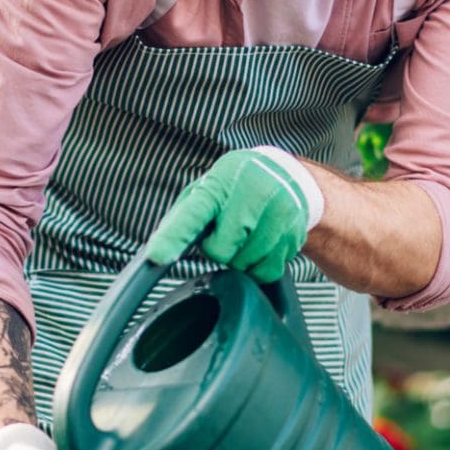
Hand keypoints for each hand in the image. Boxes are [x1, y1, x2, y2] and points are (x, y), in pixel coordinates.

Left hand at [143, 147, 322, 281]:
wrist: (287, 176)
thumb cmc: (236, 185)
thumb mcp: (206, 187)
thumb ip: (183, 216)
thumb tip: (157, 250)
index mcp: (219, 184)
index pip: (192, 214)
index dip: (173, 237)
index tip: (156, 257)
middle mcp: (251, 197)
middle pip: (219, 251)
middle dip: (217, 248)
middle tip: (225, 230)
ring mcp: (276, 216)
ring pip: (242, 264)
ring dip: (238, 257)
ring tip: (246, 232)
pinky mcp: (293, 236)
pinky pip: (264, 272)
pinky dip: (258, 266)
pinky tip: (261, 243)